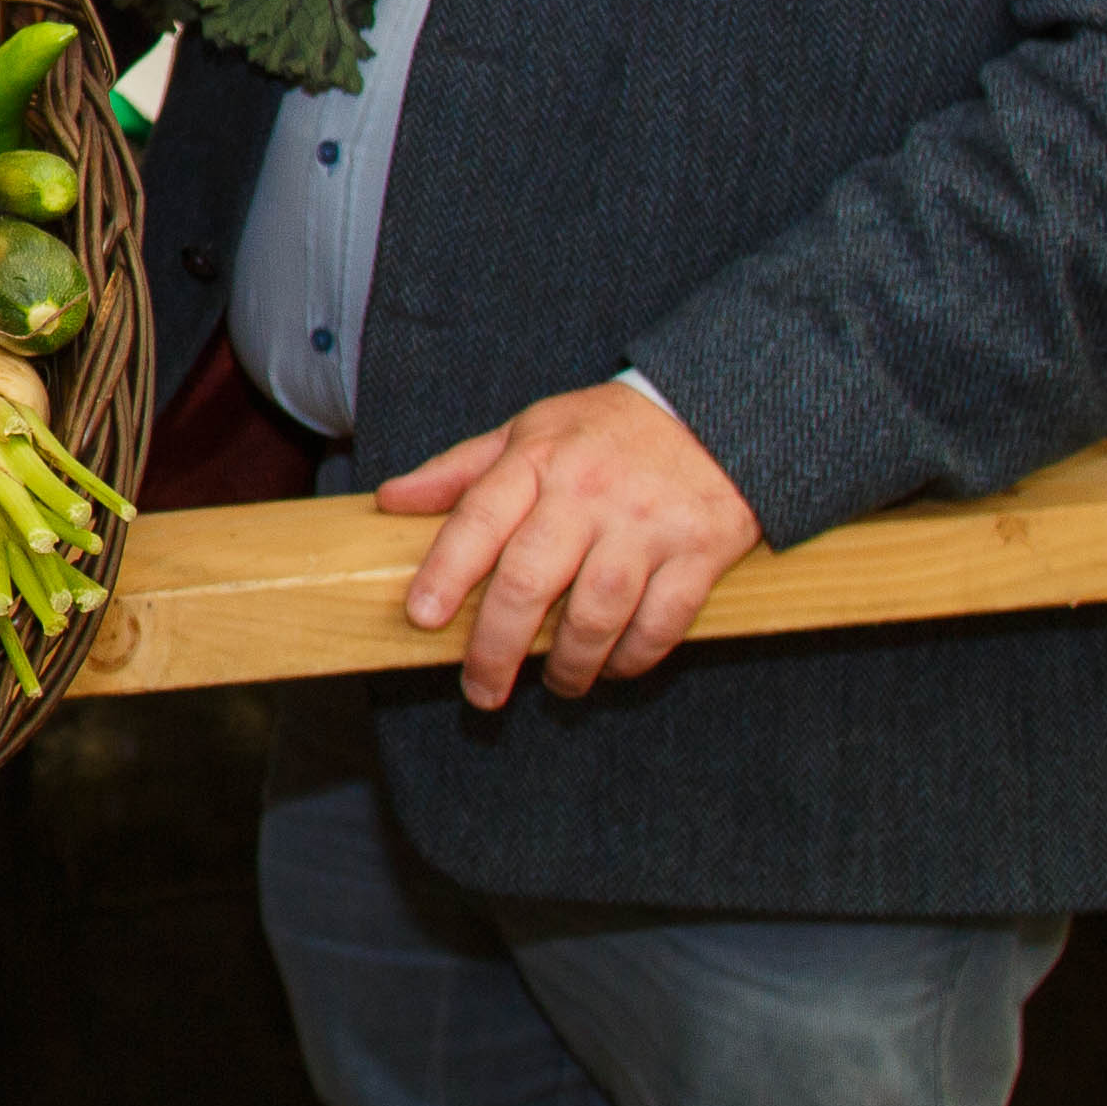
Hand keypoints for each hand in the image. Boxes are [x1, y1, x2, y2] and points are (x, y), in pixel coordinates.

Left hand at [385, 377, 770, 711]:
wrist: (717, 414)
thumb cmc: (604, 432)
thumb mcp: (528, 431)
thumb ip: (459, 470)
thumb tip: (389, 501)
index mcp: (538, 460)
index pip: (479, 518)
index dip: (446, 571)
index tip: (422, 617)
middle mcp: (589, 493)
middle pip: (530, 581)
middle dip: (498, 647)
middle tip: (482, 691)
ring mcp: (646, 525)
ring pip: (597, 613)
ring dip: (570, 664)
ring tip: (557, 684)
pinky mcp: (700, 551)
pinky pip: (661, 622)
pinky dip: (633, 657)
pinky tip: (614, 667)